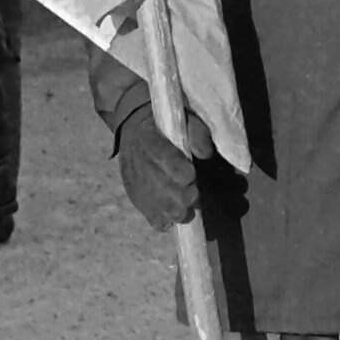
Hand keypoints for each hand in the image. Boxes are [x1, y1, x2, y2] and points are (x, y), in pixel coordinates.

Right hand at [114, 111, 198, 228]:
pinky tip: (172, 209)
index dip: (187, 174)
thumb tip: (206, 154)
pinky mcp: (136, 200)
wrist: (133, 131)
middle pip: (169, 195)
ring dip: (181, 211)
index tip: (192, 173)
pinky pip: (155, 220)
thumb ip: (197, 133)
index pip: (170, 166)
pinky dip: (168, 220)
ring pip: (164, 211)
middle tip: (193, 190)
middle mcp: (141, 167)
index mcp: (151, 143)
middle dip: (188, 196)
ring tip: (185, 201)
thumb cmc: (164, 127)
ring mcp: (137, 186)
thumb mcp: (181, 119)